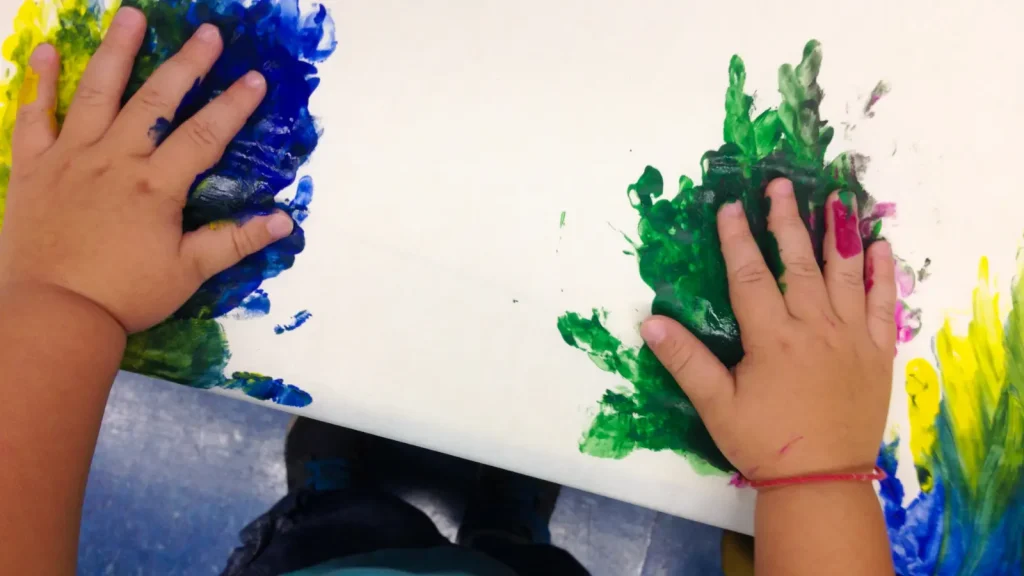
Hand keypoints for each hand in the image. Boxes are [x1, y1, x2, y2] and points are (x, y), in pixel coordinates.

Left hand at [0, 7, 293, 332]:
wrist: (53, 313)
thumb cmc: (125, 295)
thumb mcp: (188, 272)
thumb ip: (234, 241)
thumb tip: (285, 221)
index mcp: (155, 186)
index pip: (204, 135)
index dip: (233, 105)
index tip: (255, 78)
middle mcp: (114, 160)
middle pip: (155, 100)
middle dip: (186, 64)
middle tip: (208, 32)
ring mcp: (70, 158)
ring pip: (96, 94)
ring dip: (116, 52)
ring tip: (131, 16)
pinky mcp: (33, 167)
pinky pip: (34, 116)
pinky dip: (41, 82)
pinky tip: (49, 51)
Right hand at [641, 178, 895, 480]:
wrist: (821, 480)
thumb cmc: (764, 442)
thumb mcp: (715, 405)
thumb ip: (685, 360)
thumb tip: (650, 323)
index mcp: (772, 338)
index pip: (751, 275)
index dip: (737, 238)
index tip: (731, 205)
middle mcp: (814, 327)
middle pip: (799, 262)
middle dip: (788, 219)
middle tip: (782, 184)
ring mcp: (850, 338)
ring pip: (845, 274)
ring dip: (839, 234)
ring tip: (837, 198)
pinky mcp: (877, 353)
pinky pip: (884, 305)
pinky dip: (883, 274)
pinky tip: (882, 246)